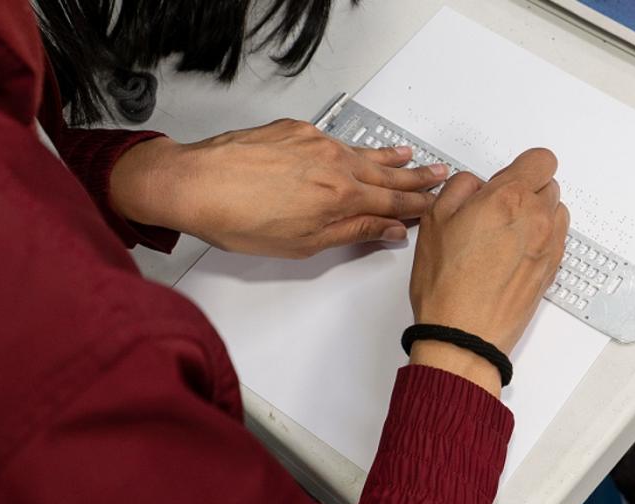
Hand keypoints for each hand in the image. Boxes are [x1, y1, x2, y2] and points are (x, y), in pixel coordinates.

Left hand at [110, 119, 447, 256]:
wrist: (194, 184)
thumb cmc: (237, 219)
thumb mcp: (303, 243)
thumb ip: (352, 232)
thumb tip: (389, 229)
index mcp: (341, 198)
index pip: (392, 203)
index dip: (418, 205)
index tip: (436, 205)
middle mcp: (334, 164)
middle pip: (385, 174)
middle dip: (415, 178)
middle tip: (440, 175)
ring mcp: (315, 143)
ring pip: (362, 152)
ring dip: (390, 156)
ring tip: (410, 155)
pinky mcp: (294, 130)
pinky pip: (334, 139)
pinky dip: (353, 145)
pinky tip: (358, 148)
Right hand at [408, 149, 569, 394]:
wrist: (464, 334)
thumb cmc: (446, 284)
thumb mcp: (434, 220)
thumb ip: (460, 188)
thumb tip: (476, 185)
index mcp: (509, 198)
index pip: (541, 160)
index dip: (522, 166)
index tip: (504, 180)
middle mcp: (536, 219)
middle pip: (549, 185)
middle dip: (526, 190)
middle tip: (495, 210)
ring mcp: (548, 246)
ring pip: (555, 212)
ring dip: (536, 214)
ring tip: (505, 234)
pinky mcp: (551, 270)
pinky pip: (555, 239)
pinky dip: (540, 239)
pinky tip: (511, 255)